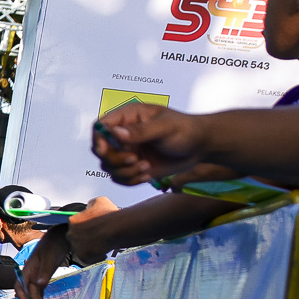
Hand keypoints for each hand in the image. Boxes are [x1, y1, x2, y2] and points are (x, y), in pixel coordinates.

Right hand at [16, 226, 68, 298]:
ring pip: (31, 293)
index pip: (22, 286)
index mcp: (28, 268)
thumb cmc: (54, 244)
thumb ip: (44, 271)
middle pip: (25, 292)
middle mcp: (30, 273)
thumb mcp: (51, 257)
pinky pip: (38, 290)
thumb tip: (39, 284)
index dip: (25, 298)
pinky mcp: (42, 276)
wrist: (60, 236)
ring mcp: (36, 275)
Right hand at [93, 102, 207, 185]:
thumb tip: (116, 133)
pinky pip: (120, 178)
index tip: (105, 151)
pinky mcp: (133, 167)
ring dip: (126, 172)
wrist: (200, 147)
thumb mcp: (165, 127)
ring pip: (109, 167)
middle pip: (101, 150)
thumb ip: (140, 131)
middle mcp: (123, 135)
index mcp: (128, 118)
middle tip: (134, 159)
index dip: (98, 139)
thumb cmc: (186, 130)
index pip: (100, 126)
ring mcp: (127, 151)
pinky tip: (147, 175)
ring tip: (146, 167)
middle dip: (115, 159)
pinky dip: (131, 180)